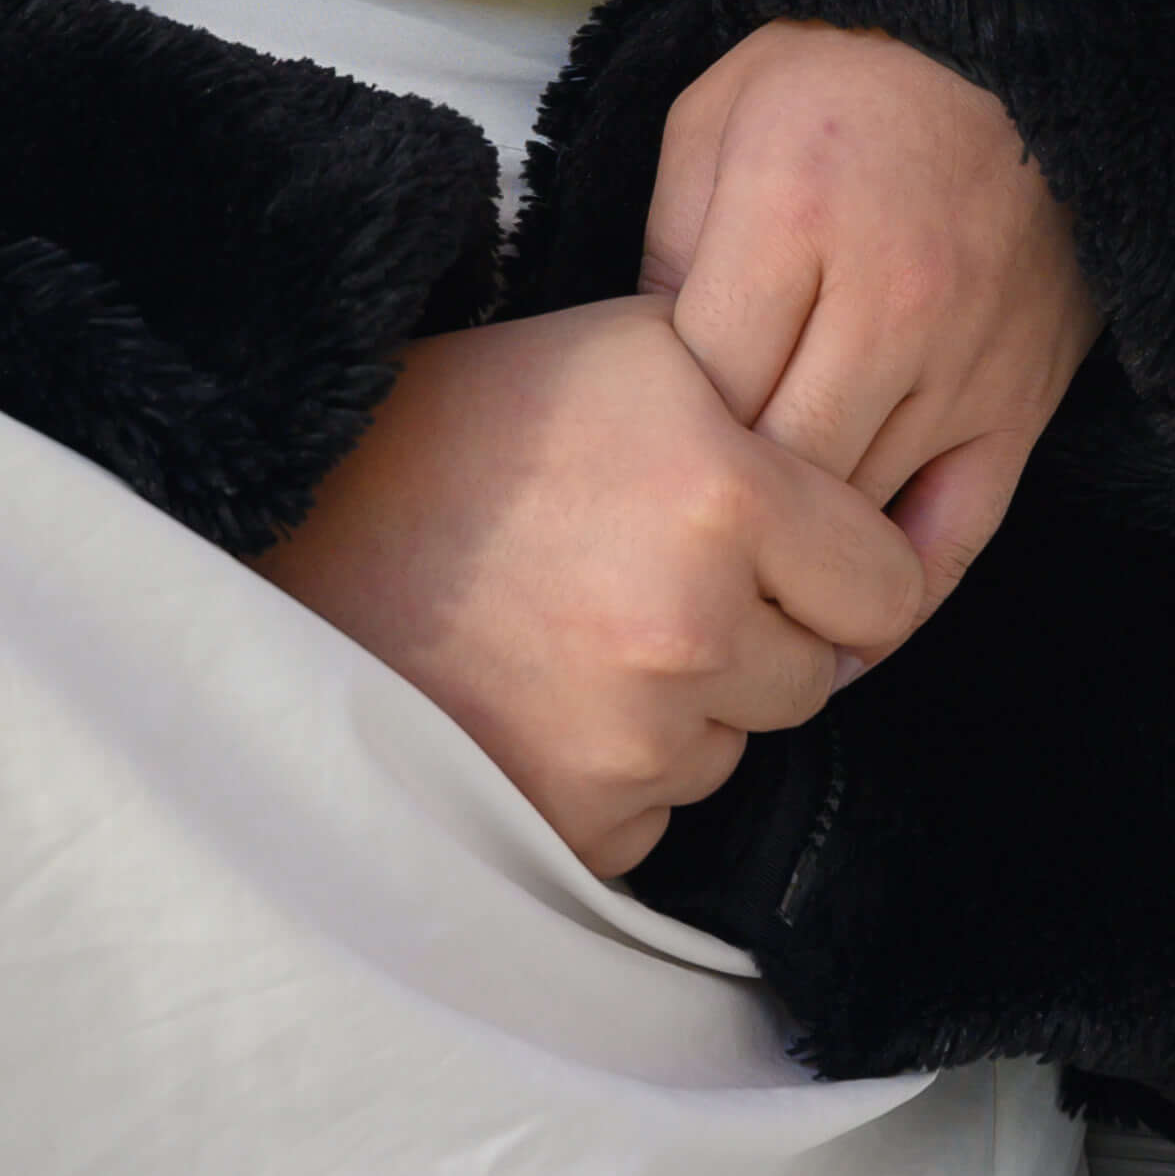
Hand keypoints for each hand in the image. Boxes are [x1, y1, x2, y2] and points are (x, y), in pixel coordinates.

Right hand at [257, 297, 924, 876]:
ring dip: (688, 702)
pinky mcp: (582, 825)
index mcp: (725, 497)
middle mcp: (695, 627)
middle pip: (815, 673)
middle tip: (649, 572)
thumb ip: (765, 393)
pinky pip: (660, 809)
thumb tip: (862, 461)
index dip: (844, 565)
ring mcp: (636, 741)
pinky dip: (619, 767)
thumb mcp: (624, 350)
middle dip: (761, 632)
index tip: (791, 550)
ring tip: (577, 624)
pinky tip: (541, 693)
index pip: (887, 588)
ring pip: (734, 742)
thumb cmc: (460, 431)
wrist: (287, 540)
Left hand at [641, 17, 1099, 607]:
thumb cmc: (841, 74)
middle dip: (711, 524)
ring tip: (719, 614)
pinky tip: (840, 636)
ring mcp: (963, 363)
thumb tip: (639, 375)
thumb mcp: (714, 117)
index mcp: (790, 221)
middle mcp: (884, 304)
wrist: (1018, 41)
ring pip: (855, 516)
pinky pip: (959, 535)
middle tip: (650, 565)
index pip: (701, 390)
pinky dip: (898, 598)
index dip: (652, 442)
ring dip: (788, 570)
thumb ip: (669, 243)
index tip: (617, 467)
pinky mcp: (1023, 402)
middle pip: (775, 472)